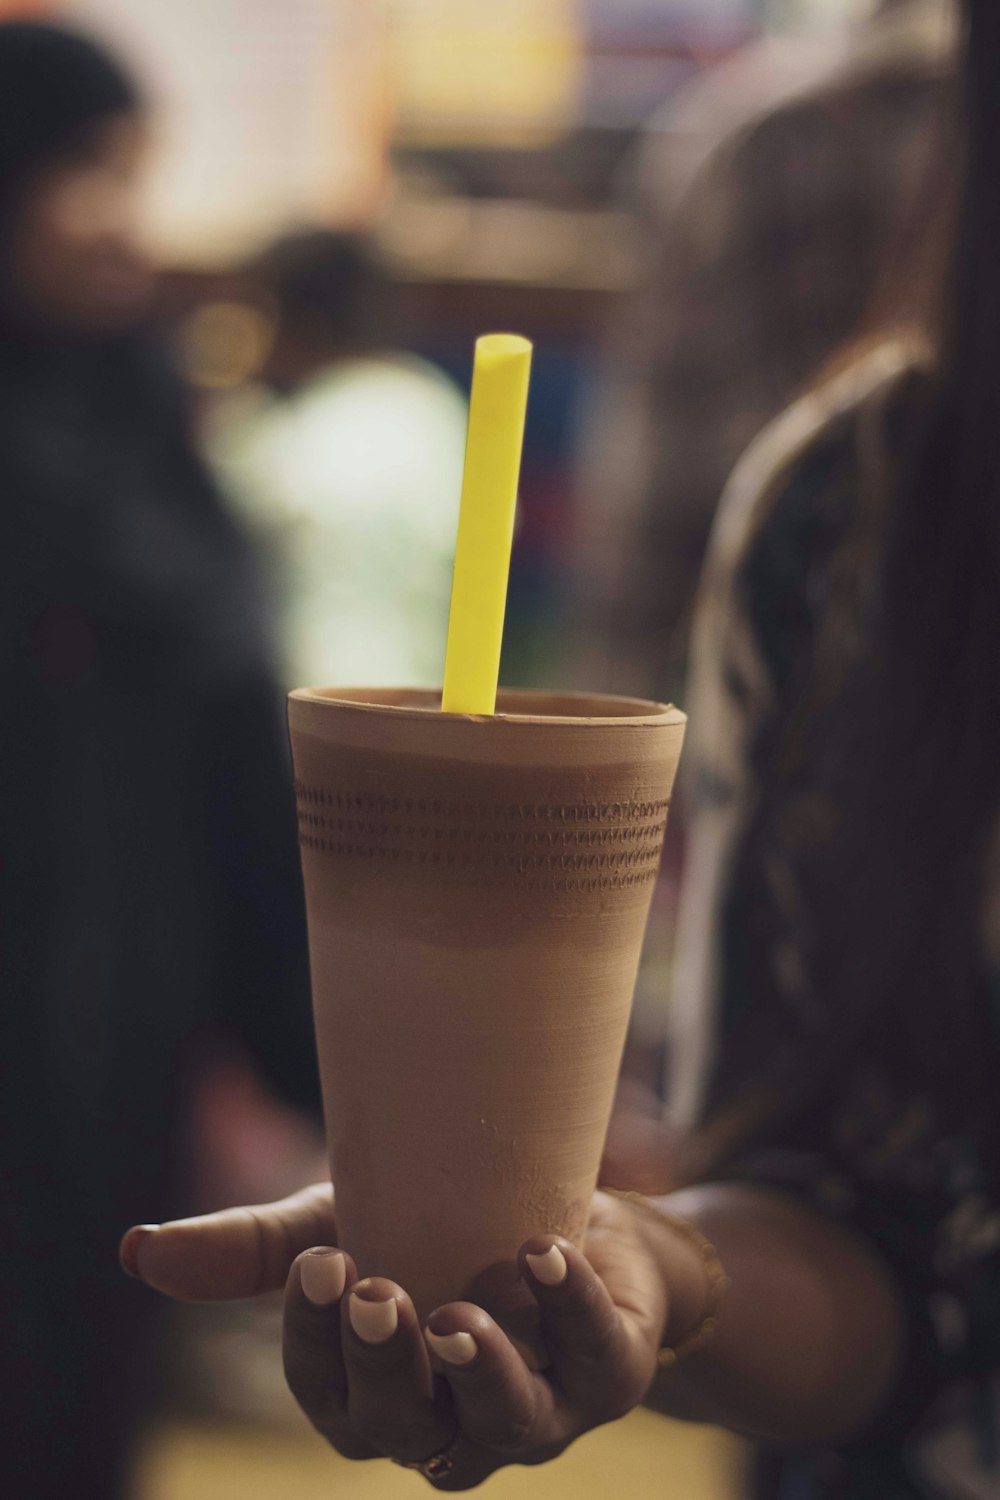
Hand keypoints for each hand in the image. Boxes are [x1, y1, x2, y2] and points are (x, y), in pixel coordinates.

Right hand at [121, 1186, 670, 1488]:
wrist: (570, 1210)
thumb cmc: (438, 1232)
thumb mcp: (342, 1226)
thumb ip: (253, 1250)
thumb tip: (135, 1252)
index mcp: (380, 1399)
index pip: (330, 1399)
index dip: (316, 1344)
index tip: (320, 1260)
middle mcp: (453, 1424)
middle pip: (405, 1427)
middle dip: (387, 1366)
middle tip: (376, 1288)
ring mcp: (537, 1408)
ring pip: (503, 1425)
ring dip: (480, 1372)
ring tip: (459, 1313)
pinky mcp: (609, 1371)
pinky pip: (599, 1362)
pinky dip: (572, 1309)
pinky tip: (545, 1252)